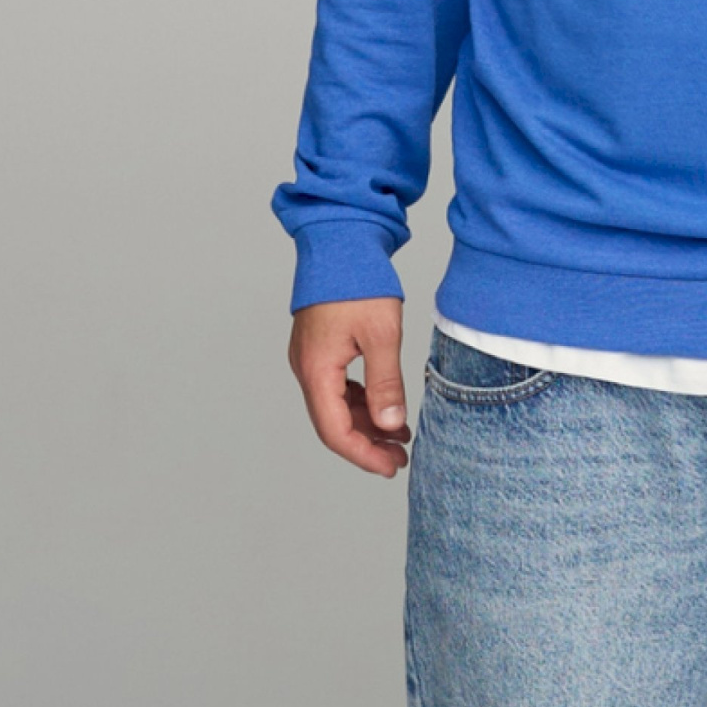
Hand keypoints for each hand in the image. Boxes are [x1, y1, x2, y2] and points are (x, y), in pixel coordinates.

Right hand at [288, 297, 409, 477]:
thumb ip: (386, 383)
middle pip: (332, 424)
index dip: (363, 455)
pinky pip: (337, 388)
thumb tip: (391, 425)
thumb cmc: (358, 281)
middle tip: (399, 458)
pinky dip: (361, 402)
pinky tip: (385, 407)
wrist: (340, 240)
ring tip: (400, 435)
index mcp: (317, 369)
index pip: (335, 431)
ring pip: (335, 407)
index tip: (391, 466)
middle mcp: (307, 368)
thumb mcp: (382, 335)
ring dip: (365, 424)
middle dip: (366, 445)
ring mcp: (311, 359)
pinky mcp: (320, 349)